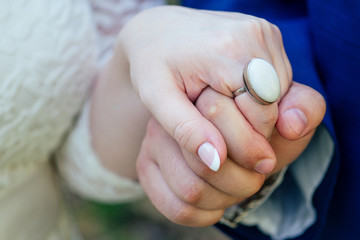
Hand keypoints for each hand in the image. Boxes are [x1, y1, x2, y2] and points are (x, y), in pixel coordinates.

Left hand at [118, 6, 291, 172]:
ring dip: (258, 110)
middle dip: (252, 126)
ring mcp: (263, 31)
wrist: (158, 28)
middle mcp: (253, 35)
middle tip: (219, 128)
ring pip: (280, 93)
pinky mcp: (266, 33)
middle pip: (274, 105)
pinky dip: (261, 94)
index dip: (246, 140)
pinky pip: (278, 77)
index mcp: (228, 52)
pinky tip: (232, 91)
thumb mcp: (156, 99)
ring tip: (223, 107)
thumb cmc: (153, 64)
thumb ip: (186, 130)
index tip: (222, 146)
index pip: (262, 116)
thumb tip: (215, 162)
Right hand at [137, 82, 324, 226]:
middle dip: (243, 181)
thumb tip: (291, 125)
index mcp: (206, 91)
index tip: (265, 158)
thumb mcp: (290, 110)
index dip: (252, 150)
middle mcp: (174, 111)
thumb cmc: (262, 128)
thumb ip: (304, 105)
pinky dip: (202, 215)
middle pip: (208, 165)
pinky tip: (216, 206)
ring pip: (191, 188)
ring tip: (236, 189)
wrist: (234, 140)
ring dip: (224, 199)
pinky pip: (173, 204)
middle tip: (254, 176)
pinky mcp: (145, 165)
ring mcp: (155, 140)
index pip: (222, 121)